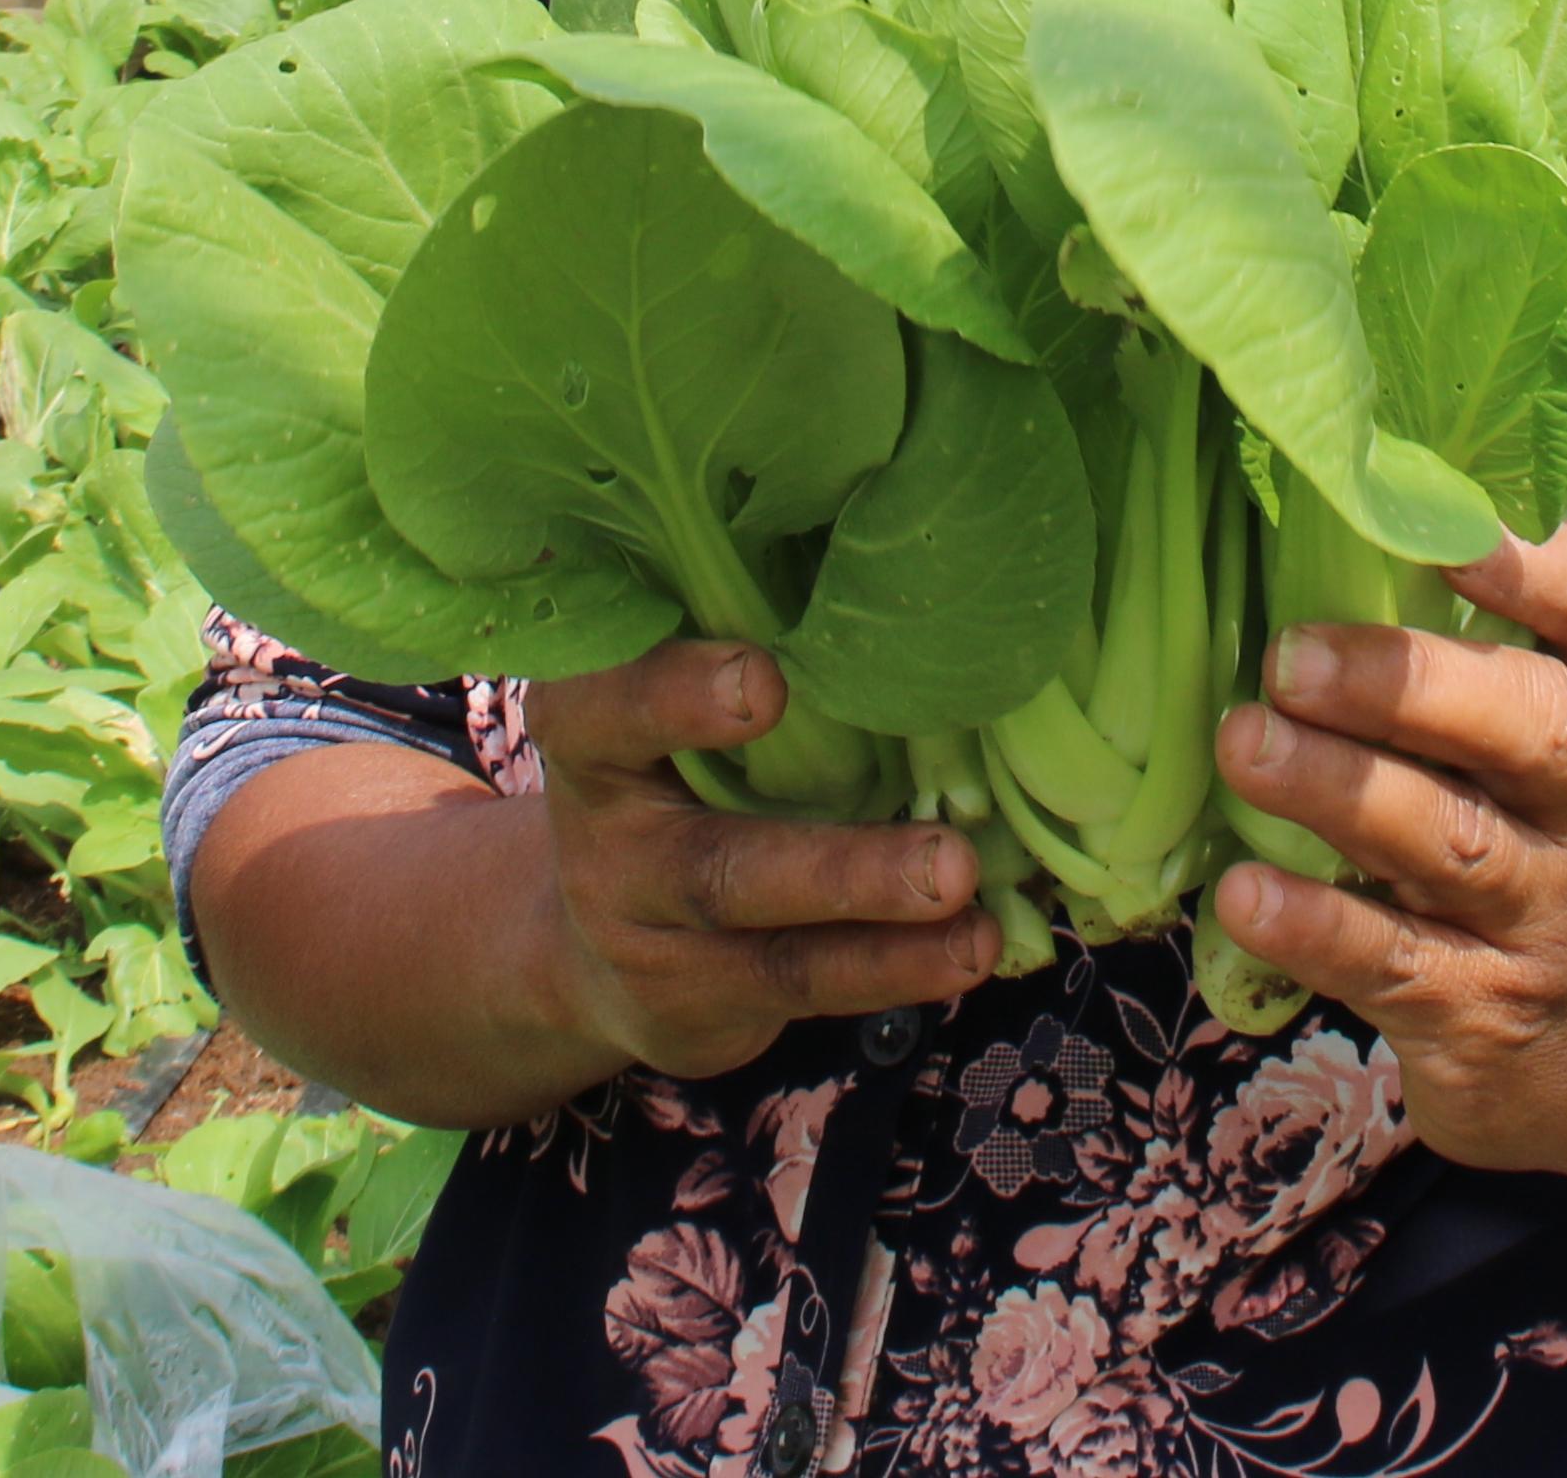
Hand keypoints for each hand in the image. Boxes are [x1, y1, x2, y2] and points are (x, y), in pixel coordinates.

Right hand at [524, 641, 1000, 1083]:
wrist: (592, 946)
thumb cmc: (669, 766)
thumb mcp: (662, 704)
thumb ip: (733, 640)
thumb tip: (893, 562)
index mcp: (589, 735)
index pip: (600, 711)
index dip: (671, 697)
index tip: (764, 684)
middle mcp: (608, 845)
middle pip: (710, 865)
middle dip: (835, 870)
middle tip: (949, 861)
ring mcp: (654, 940)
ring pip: (776, 947)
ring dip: (888, 931)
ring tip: (978, 906)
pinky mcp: (700, 1004)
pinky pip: (805, 985)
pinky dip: (896, 964)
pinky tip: (971, 944)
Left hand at [1207, 525, 1566, 1175]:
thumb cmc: (1517, 851)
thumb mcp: (1516, 757)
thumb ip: (1450, 660)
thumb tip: (1308, 520)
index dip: (1557, 573)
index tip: (1459, 534)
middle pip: (1533, 728)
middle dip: (1412, 683)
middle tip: (1292, 656)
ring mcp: (1536, 916)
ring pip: (1450, 842)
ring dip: (1339, 789)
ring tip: (1241, 743)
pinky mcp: (1474, 1010)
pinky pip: (1391, 961)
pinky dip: (1314, 924)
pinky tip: (1243, 893)